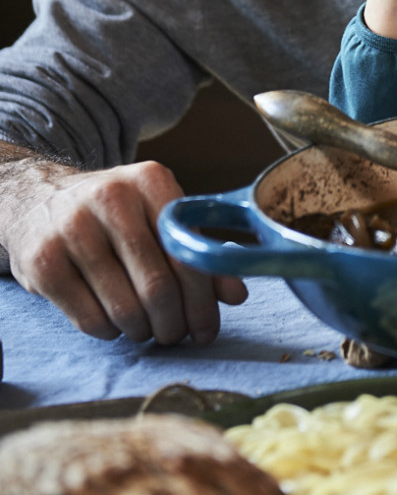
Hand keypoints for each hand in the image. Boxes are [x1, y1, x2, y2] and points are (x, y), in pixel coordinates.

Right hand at [0, 146, 246, 343]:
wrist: (40, 200)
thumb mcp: (156, 214)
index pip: (188, 252)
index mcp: (151, 180)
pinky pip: (90, 319)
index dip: (202, 299)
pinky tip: (114, 322)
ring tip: (146, 329)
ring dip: (143, 331)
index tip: (208, 328)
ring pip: (124, 308)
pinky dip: (110, 332)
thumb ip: (196, 250)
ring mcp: (73, 228)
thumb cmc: (113, 213)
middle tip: (176, 335)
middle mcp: (111, 198)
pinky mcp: (43, 261)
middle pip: (158, 285)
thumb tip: (236, 294)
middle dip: (174, 323)